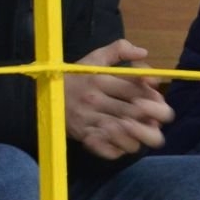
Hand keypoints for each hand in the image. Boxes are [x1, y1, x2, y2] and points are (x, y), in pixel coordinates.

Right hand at [65, 39, 173, 159]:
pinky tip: (126, 142)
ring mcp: (88, 121)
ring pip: (124, 134)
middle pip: (134, 113)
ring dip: (139, 136)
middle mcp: (95, 101)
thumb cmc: (74, 77)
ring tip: (144, 132)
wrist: (41, 96)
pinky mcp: (83, 137)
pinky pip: (107, 149)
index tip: (159, 100)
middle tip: (157, 120)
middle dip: (152, 118)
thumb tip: (144, 52)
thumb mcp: (94, 58)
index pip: (135, 90)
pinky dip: (120, 149)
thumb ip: (119, 50)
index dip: (154, 97)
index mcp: (100, 80)